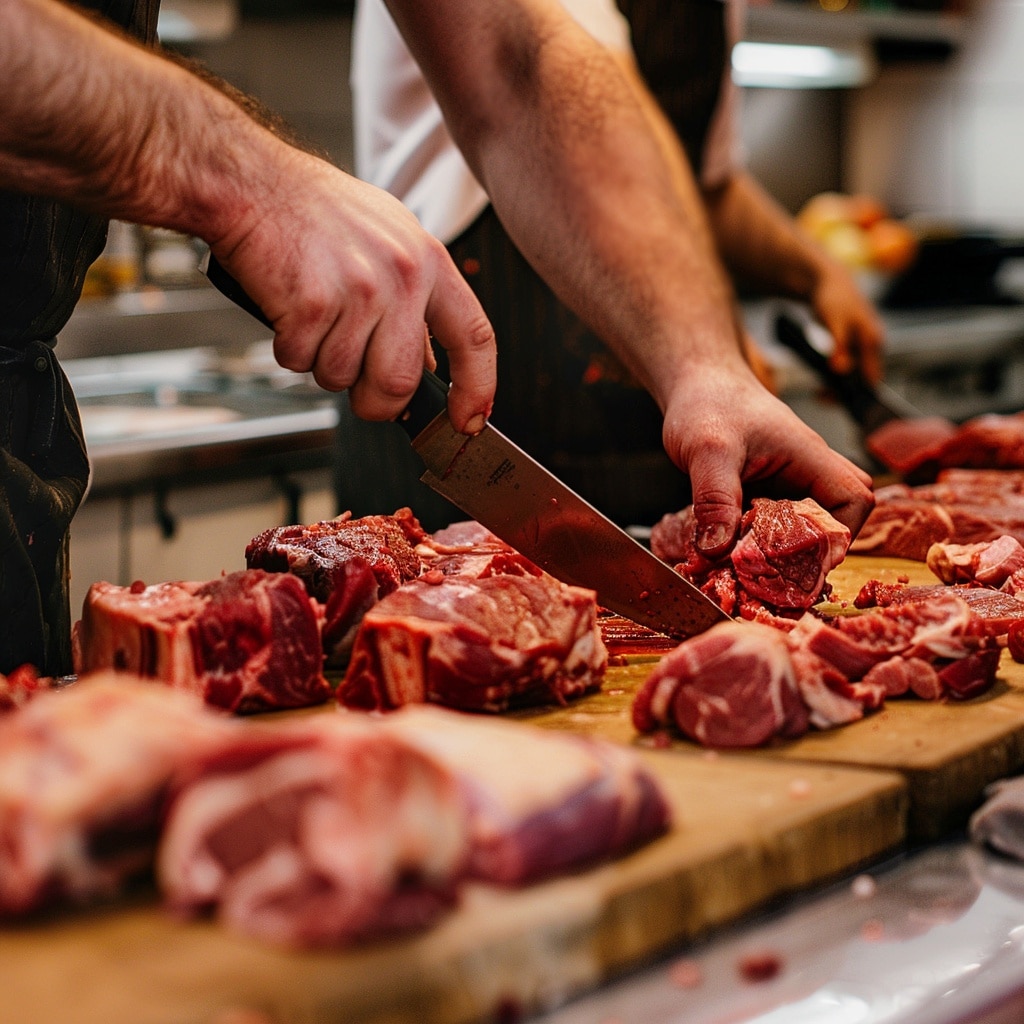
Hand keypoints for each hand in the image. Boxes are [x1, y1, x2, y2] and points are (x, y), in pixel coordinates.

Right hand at [209, 148, 495, 433]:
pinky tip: (289, 313)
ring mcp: (358, 290)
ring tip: (314, 322)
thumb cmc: (316, 212)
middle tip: (357, 387)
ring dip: (322, 366)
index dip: (476, 388)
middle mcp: (401, 276)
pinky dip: (289, 350)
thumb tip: (429, 366)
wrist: (252, 183)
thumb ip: (415, 302)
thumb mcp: (389, 242)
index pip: (474, 337)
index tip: (468, 420)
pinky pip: (302, 362)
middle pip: (400, 382)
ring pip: (343, 377)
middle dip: (375, 402)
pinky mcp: (312, 304)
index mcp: (428, 262)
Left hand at [661, 363, 874, 557]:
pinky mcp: (765, 490)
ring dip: (785, 546)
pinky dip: (761, 539)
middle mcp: (805, 470)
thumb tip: (718, 549)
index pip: (855, 498)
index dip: (840, 534)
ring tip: (755, 563)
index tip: (808, 561)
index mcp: (808, 455)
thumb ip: (714, 498)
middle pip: (840, 515)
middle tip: (780, 569)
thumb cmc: (707, 402)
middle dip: (815, 547)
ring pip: (806, 522)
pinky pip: (777, 522)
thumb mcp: (707, 451)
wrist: (694, 382)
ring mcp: (787, 481)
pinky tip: (734, 548)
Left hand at [809, 261, 885, 385]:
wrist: (829, 281)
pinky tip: (821, 383)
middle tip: (819, 397)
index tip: (832, 400)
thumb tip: (841, 370)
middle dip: (844, 392)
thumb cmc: (833, 298)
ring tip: (818, 393)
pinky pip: (849, 366)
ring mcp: (864, 345)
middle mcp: (873, 345)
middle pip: (864, 379)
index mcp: (874, 340)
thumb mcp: (834, 323)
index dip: (856, 394)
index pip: (871, 377)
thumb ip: (839, 347)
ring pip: (855, 374)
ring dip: (839, 385)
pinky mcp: (854, 345)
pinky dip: (837, 376)